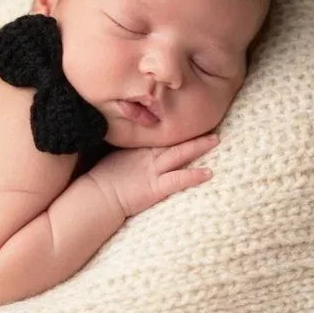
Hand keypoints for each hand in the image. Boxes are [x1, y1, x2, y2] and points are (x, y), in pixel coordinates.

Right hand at [87, 133, 218, 218]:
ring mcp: (153, 171)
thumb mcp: (114, 156)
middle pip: (173, 140)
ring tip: (215, 139)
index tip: (188, 116)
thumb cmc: (101, 179)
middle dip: (191, 132)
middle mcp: (148, 156)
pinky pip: (179, 179)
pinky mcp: (156, 187)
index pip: (160, 133)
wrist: (97, 196)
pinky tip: (209, 173)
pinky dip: (194, 176)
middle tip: (210, 121)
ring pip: (179, 154)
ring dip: (198, 147)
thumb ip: (126, 147)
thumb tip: (127, 133)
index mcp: (138, 148)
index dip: (174, 126)